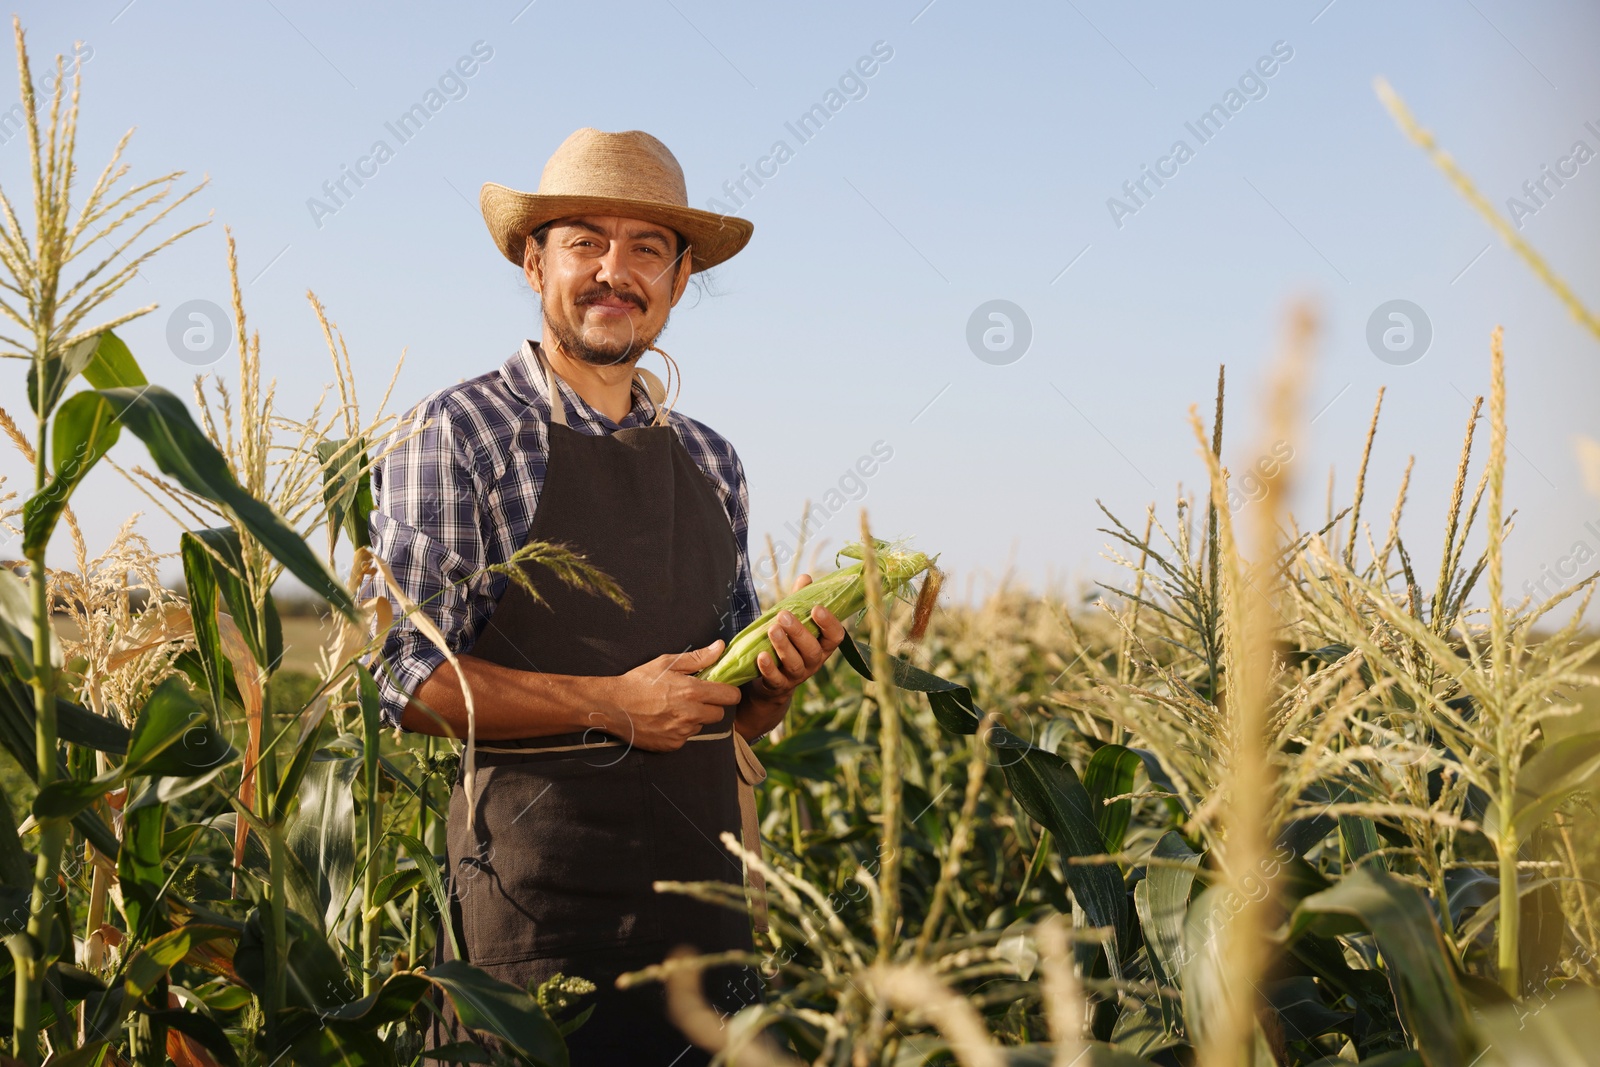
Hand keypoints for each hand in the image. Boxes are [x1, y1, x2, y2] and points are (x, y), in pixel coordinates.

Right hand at [607, 641, 742, 751]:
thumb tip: (720, 647)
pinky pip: (686, 737)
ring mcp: (681, 732)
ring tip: (673, 708)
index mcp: (691, 692)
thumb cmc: (639, 682)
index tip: (720, 689)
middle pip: (719, 714)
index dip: (728, 692)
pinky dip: (680, 730)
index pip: (730, 696)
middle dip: (711, 705)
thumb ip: (698, 657)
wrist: (613, 706)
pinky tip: (665, 719)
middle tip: (693, 698)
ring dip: (694, 718)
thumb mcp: (667, 663)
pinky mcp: (672, 745)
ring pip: (701, 725)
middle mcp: (690, 715)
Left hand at [745, 574, 845, 711]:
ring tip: (772, 630)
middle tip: (784, 614)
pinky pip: (775, 679)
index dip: (829, 623)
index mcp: (822, 645)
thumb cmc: (787, 644)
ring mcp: (797, 676)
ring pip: (795, 663)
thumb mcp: (795, 622)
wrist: (770, 681)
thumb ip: (800, 601)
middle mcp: (813, 662)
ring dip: (784, 646)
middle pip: (812, 650)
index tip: (817, 608)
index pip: (835, 637)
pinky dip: (768, 668)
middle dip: (799, 632)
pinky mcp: (778, 686)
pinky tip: (761, 656)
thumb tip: (806, 578)